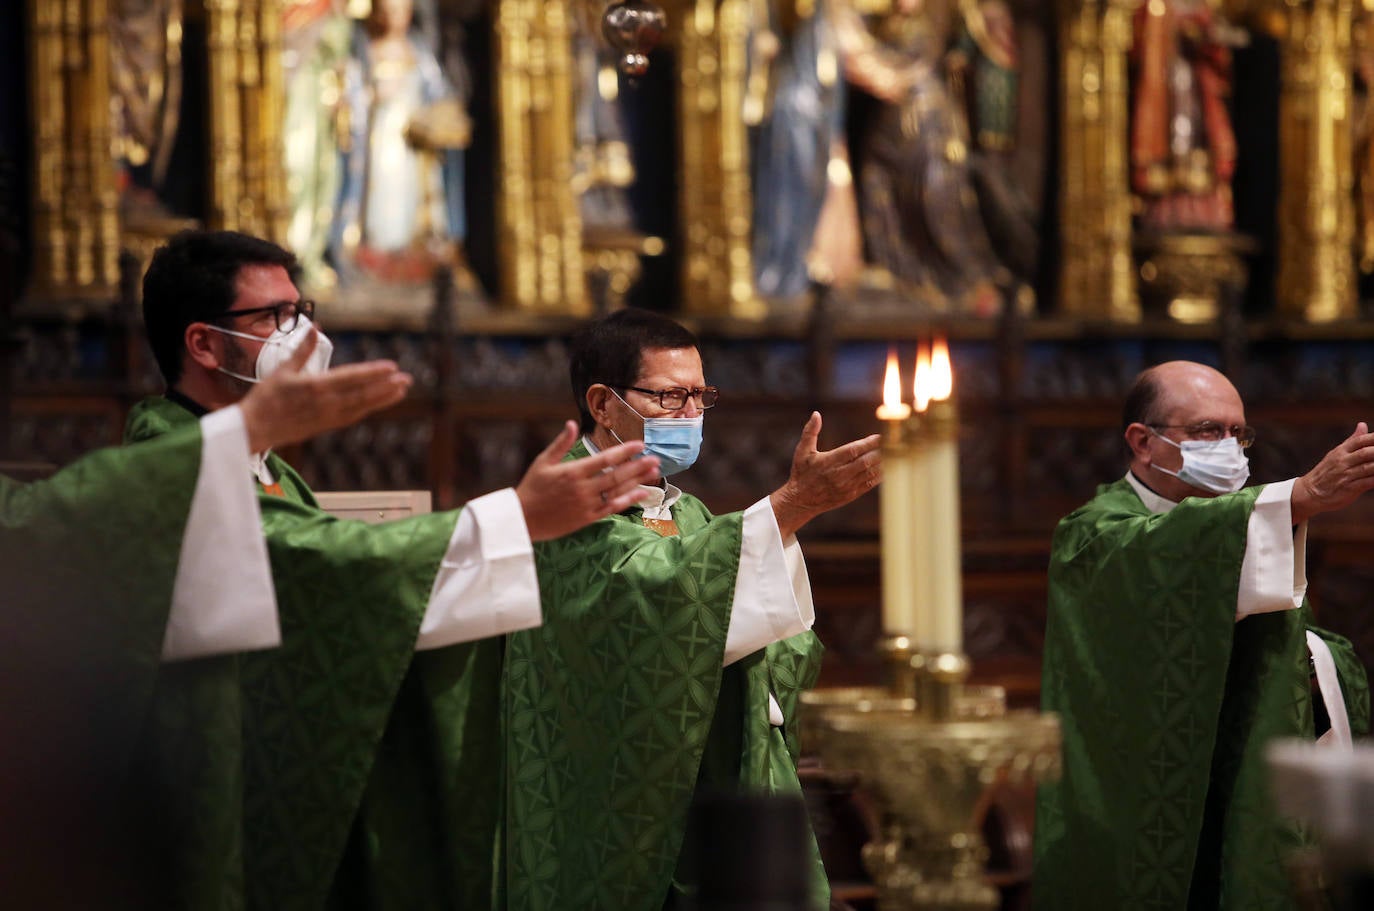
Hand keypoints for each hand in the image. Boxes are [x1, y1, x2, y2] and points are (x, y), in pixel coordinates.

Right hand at [239, 328, 412, 451]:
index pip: (351, 378)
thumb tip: (315, 327)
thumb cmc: (265, 398)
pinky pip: (352, 416)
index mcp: (315, 386)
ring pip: (362, 407)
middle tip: (408, 379)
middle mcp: (325, 403)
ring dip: (383, 398)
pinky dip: (368, 408)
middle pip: (363, 394)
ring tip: (401, 390)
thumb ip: (303, 350)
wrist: (253, 430)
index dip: (374, 372)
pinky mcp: (325, 426)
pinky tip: (379, 403)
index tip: (392, 367)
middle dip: (387, 386)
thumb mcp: (282, 370)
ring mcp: (327, 417)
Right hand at [516, 421, 661, 541]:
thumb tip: (572, 423)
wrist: (523, 519)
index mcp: (572, 471)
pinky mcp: (588, 518)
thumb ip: (561, 443)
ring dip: (638, 481)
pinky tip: (643, 493)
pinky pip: (613, 508)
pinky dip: (629, 500)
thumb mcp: (543, 461)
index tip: (639, 444)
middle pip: (616, 475)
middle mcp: (583, 488)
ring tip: (654, 472)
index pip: (604, 458)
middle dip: (638, 465)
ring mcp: (587, 504)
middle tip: (655, 458)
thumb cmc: (532, 487)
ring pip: (618, 491)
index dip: (624, 451)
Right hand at [769, 412, 881, 538]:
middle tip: (891, 443)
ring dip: (882, 463)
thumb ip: (810, 432)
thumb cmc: (801, 473)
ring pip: (869, 473)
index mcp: (828, 462)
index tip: (879, 436)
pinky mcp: (850, 495)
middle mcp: (838, 475)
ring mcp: (845, 486)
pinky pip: (869, 485)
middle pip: (865, 462)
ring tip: (894, 454)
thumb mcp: (802, 451)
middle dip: (879, 452)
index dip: (868, 443)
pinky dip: (879, 477)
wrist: (800, 501)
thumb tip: (816, 414)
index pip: (853, 450)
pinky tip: (887, 468)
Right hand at [1291, 422, 1373, 523]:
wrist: (1309, 493)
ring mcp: (1345, 475)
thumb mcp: (1336, 454)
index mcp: (1340, 451)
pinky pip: (1367, 483)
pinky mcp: (1349, 489)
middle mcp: (1342, 462)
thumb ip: (1352, 441)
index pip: (1360, 440)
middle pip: (1366, 453)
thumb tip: (1363, 424)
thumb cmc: (1326, 473)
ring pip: (1369, 468)